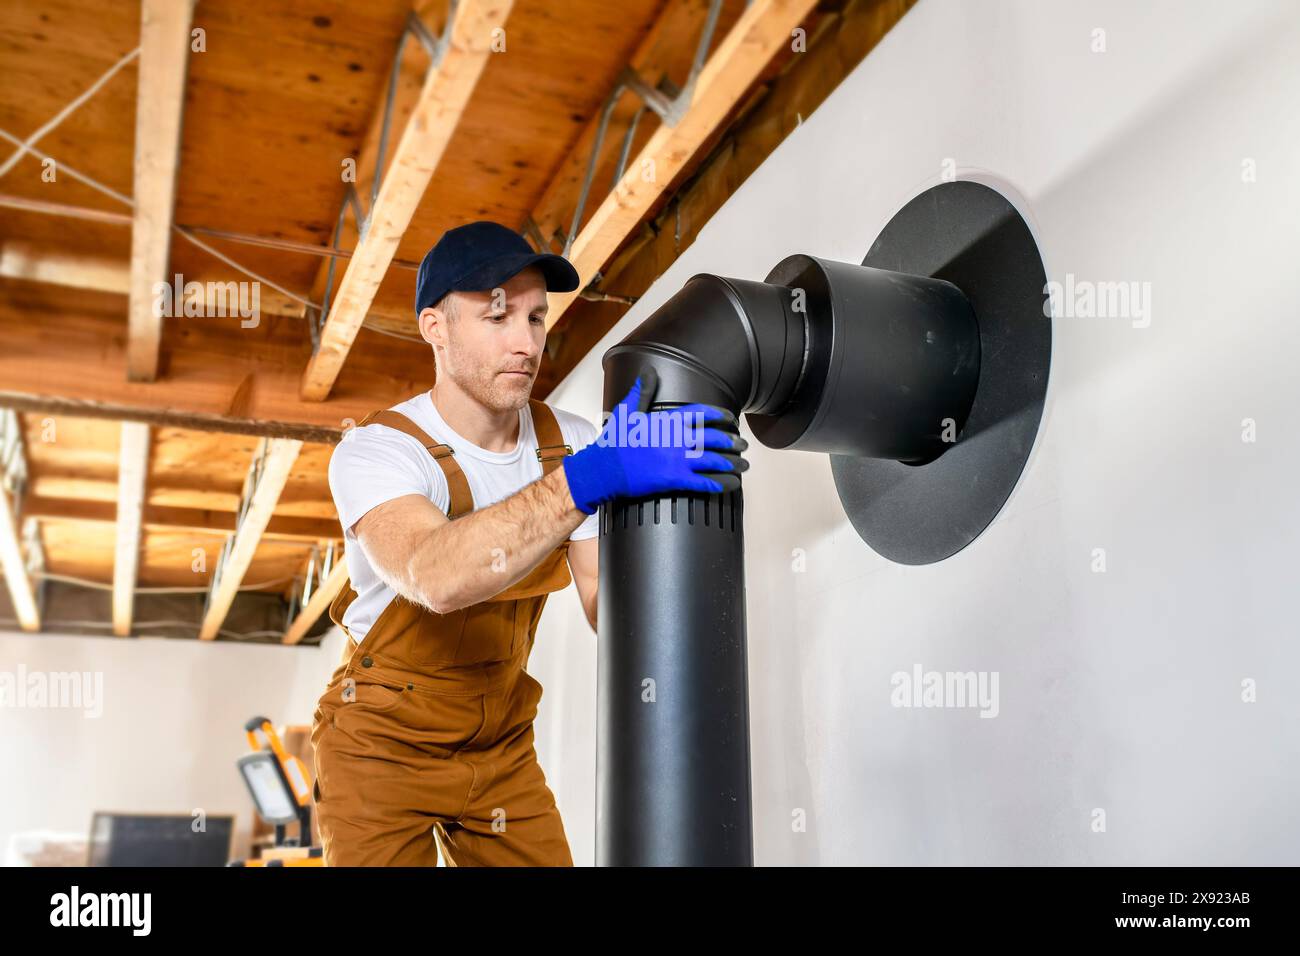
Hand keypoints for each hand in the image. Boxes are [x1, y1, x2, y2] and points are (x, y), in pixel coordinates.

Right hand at [561, 367, 748, 514]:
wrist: (604, 468)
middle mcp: (677, 439)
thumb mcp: (627, 410)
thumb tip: (648, 372)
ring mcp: (677, 460)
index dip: (720, 415)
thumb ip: (642, 391)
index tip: (731, 419)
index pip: (702, 413)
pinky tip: (732, 483)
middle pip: (714, 437)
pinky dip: (722, 483)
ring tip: (744, 464)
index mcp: (668, 421)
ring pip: (715, 460)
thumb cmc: (615, 441)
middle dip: (733, 441)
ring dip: (733, 463)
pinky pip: (705, 482)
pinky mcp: (674, 480)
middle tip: (743, 445)